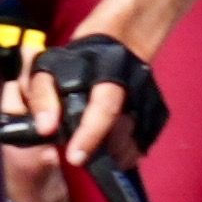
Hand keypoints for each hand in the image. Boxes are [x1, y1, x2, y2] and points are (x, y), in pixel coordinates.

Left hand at [24, 30, 157, 169]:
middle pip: (122, 132)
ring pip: (135, 141)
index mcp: (108, 72)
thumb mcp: (49, 69)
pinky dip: (127, 151)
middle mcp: (136, 85)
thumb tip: (46, 129)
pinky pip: (144, 143)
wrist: (117, 43)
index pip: (105, 108)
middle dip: (101, 151)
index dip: (90, 135)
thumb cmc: (75, 61)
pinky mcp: (158, 111)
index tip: (75, 158)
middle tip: (82, 156)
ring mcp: (150, 99)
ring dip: (114, 153)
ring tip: (95, 150)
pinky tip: (112, 148)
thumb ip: (43, 97)